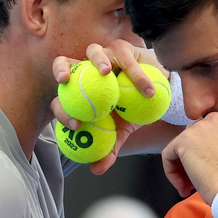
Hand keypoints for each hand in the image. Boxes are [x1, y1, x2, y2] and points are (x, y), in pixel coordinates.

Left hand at [51, 40, 166, 173]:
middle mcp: (86, 70)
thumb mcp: (121, 132)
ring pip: (93, 51)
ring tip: (106, 72)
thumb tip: (96, 169)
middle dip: (60, 69)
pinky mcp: (123, 49)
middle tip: (65, 81)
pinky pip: (126, 59)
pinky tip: (146, 89)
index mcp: (79, 91)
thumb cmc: (133, 111)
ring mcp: (104, 56)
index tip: (75, 124)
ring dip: (97, 59)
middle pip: (64, 63)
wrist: (157, 95)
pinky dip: (136, 74)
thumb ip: (109, 147)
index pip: (60, 98)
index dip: (61, 109)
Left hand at [161, 112, 217, 204]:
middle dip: (188, 161)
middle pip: (189, 139)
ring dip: (180, 169)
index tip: (205, 170)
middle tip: (193, 181)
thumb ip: (211, 144)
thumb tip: (192, 151)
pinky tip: (183, 187)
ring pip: (177, 148)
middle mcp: (213, 119)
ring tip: (188, 187)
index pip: (202, 134)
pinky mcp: (184, 139)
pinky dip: (171, 173)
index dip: (200, 154)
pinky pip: (167, 155)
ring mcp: (198, 127)